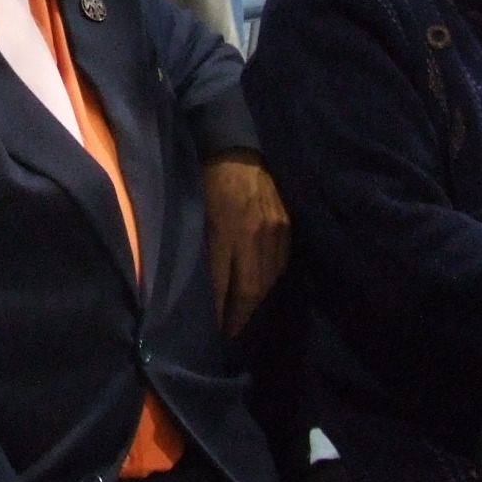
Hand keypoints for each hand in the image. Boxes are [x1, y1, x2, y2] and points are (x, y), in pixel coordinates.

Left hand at [201, 152, 291, 337]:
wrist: (235, 151)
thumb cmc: (205, 183)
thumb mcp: (194, 216)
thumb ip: (201, 251)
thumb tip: (199, 288)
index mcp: (226, 232)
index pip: (224, 284)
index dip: (222, 312)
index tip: (216, 331)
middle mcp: (254, 235)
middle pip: (252, 289)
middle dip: (240, 314)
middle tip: (230, 331)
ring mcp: (275, 231)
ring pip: (268, 280)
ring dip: (255, 301)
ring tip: (242, 315)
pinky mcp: (287, 226)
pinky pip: (280, 264)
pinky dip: (269, 281)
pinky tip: (258, 288)